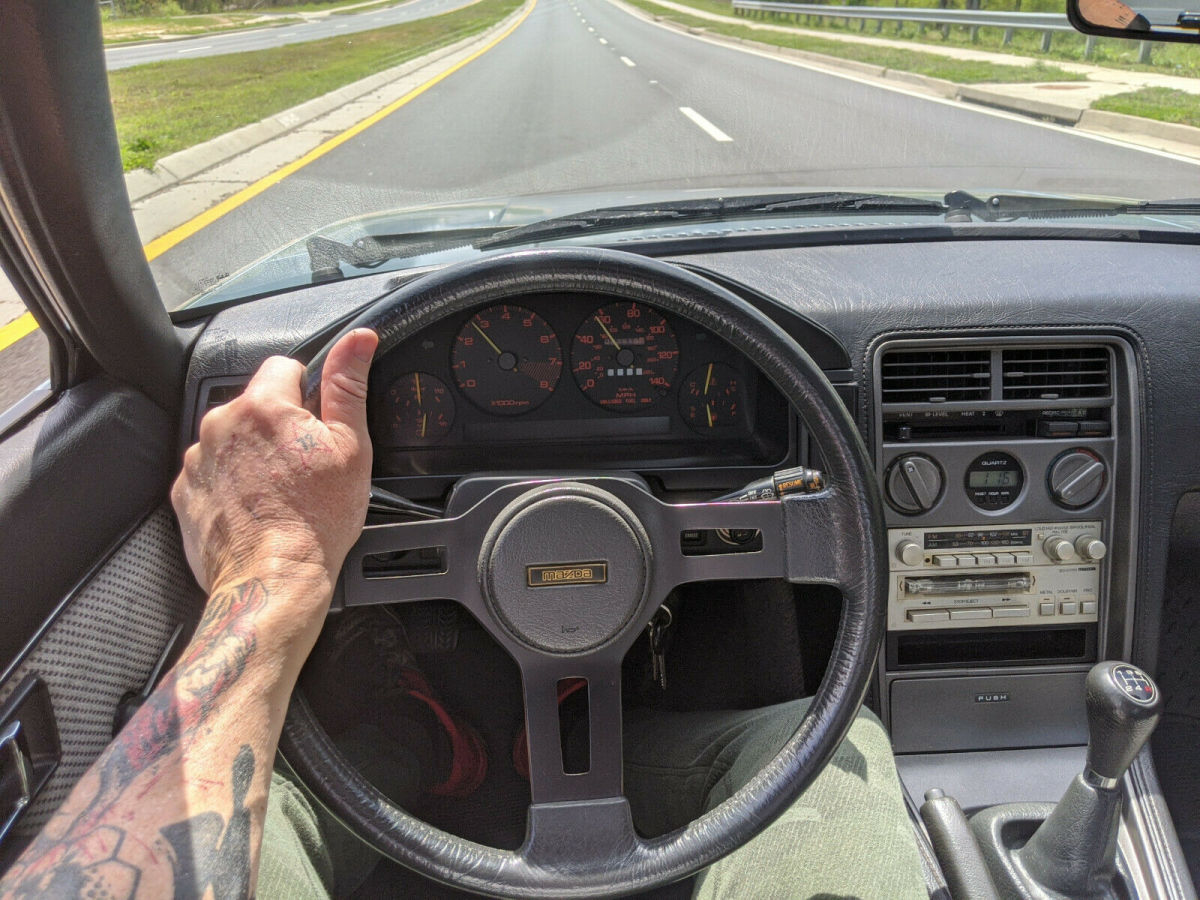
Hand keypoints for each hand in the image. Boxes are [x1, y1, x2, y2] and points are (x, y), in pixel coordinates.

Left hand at [172, 329, 379, 601]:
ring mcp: (199, 459)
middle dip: (280, 426)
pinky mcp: (185, 492)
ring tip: (282, 492)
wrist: (272, 581)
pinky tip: (259, 507)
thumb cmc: (316, 521)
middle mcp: (221, 424)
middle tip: (307, 466)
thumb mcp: (350, 446)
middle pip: (257, 404)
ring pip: (234, 438)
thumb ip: (348, 384)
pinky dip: (233, 483)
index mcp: (263, 406)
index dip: (309, 391)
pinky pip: (213, 471)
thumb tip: (359, 339)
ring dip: (255, 454)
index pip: (285, 365)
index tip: (319, 424)